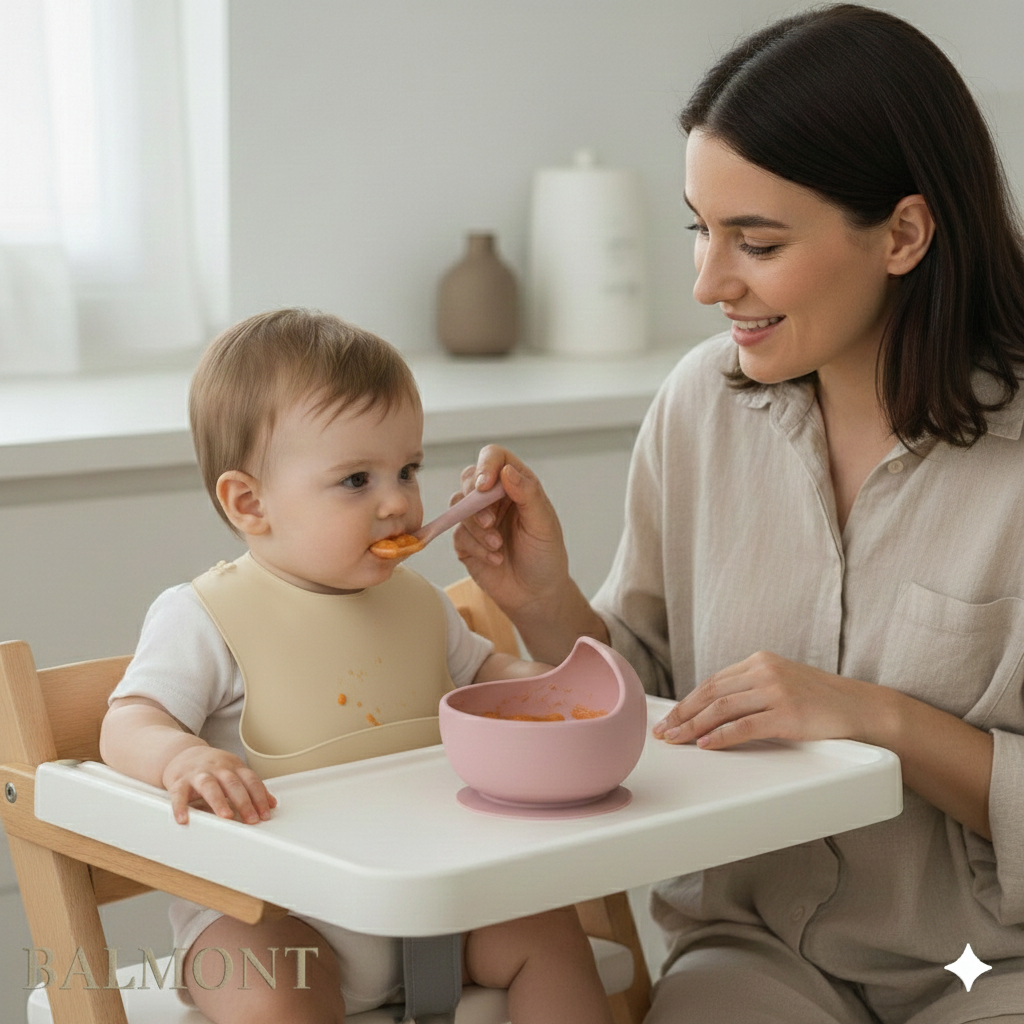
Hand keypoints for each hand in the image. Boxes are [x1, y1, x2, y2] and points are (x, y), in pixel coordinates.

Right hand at [162, 745, 276, 824]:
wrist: (182, 754)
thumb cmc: (211, 767)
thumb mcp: (233, 772)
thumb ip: (251, 786)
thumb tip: (271, 803)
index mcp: (233, 766)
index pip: (250, 780)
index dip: (260, 797)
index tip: (265, 814)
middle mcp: (217, 768)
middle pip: (233, 783)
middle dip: (244, 802)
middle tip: (251, 819)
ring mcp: (198, 774)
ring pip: (209, 785)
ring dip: (219, 801)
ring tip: (226, 817)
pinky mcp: (179, 781)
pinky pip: (179, 794)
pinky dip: (180, 807)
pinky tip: (184, 819)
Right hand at [453, 446, 570, 617]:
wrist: (535, 594)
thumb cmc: (545, 556)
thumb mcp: (544, 525)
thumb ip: (528, 494)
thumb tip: (506, 470)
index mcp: (517, 485)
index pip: (494, 457)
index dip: (486, 465)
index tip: (485, 487)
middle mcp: (494, 497)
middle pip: (470, 478)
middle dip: (476, 501)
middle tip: (490, 523)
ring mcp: (477, 518)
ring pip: (458, 506)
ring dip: (477, 528)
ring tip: (498, 546)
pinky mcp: (465, 541)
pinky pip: (458, 534)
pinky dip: (476, 547)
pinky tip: (495, 559)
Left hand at [652, 651, 874, 749]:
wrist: (861, 708)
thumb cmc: (821, 701)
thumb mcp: (781, 683)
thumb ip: (751, 689)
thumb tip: (713, 710)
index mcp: (759, 661)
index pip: (713, 682)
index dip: (687, 701)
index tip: (670, 717)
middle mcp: (764, 671)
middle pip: (711, 693)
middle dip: (683, 714)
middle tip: (663, 732)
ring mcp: (776, 691)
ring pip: (722, 708)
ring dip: (693, 726)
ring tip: (677, 740)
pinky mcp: (787, 714)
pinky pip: (745, 726)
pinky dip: (721, 736)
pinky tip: (705, 745)